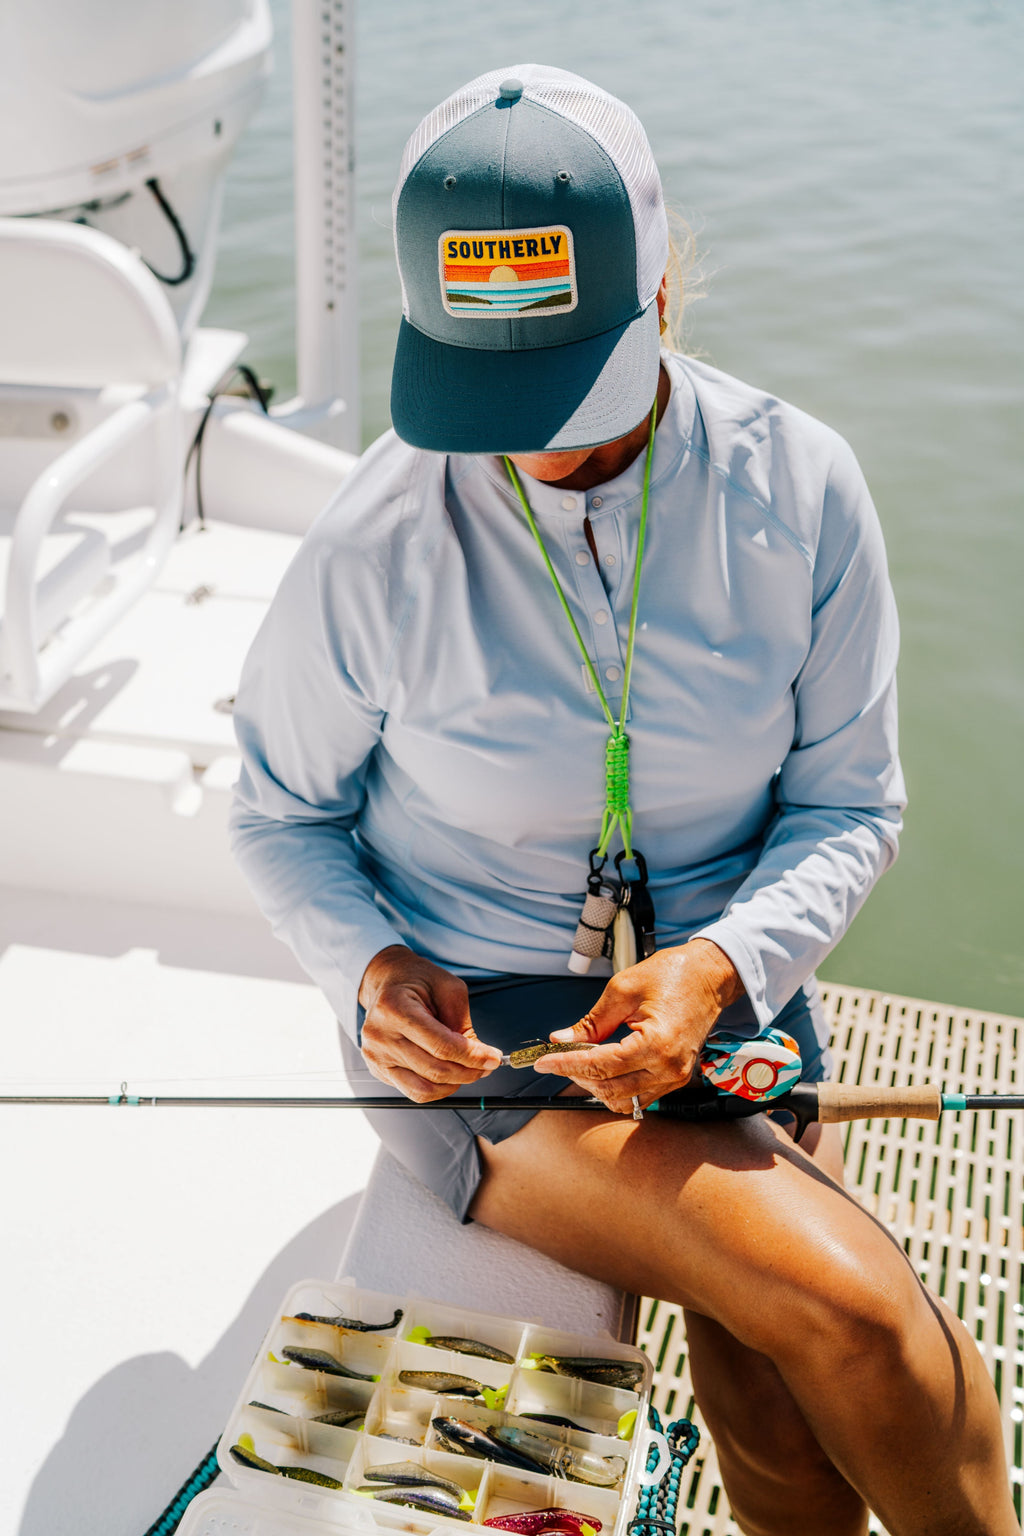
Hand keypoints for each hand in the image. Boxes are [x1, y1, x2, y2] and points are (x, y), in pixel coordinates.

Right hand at [358, 945, 501, 1101]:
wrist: (387, 981)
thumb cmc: (417, 980)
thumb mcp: (448, 988)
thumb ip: (462, 1023)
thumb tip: (479, 1057)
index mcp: (395, 1008)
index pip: (441, 1046)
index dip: (473, 1056)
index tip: (493, 1058)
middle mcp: (380, 1035)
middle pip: (434, 1070)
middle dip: (469, 1072)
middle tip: (487, 1065)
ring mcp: (376, 1056)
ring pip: (424, 1088)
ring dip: (454, 1084)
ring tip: (469, 1070)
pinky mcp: (377, 1069)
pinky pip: (413, 1091)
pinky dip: (438, 1088)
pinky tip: (449, 1074)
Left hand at [532, 939, 744, 1113]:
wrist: (709, 976)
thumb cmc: (672, 975)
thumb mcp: (623, 990)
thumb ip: (592, 1021)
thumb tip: (562, 1039)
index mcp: (656, 1043)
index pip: (600, 1065)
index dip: (566, 1064)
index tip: (542, 1062)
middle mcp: (669, 1068)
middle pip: (609, 1089)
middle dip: (577, 1075)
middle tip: (558, 1057)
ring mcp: (676, 1077)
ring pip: (623, 1100)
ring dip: (596, 1085)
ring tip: (582, 1060)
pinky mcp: (677, 1078)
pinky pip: (639, 1096)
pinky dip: (616, 1086)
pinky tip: (604, 1066)